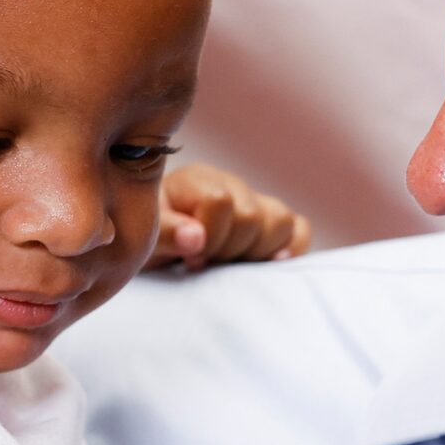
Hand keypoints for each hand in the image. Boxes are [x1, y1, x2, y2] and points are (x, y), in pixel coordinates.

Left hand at [151, 162, 314, 268]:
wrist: (150, 243)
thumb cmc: (146, 239)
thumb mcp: (144, 237)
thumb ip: (168, 233)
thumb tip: (196, 237)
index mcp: (198, 180)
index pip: (222, 202)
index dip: (210, 236)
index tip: (190, 257)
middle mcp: (231, 184)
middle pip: (253, 216)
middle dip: (228, 250)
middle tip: (205, 263)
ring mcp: (255, 202)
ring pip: (282, 220)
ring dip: (255, 252)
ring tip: (227, 263)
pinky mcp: (271, 223)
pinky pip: (299, 230)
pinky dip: (290, 250)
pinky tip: (264, 264)